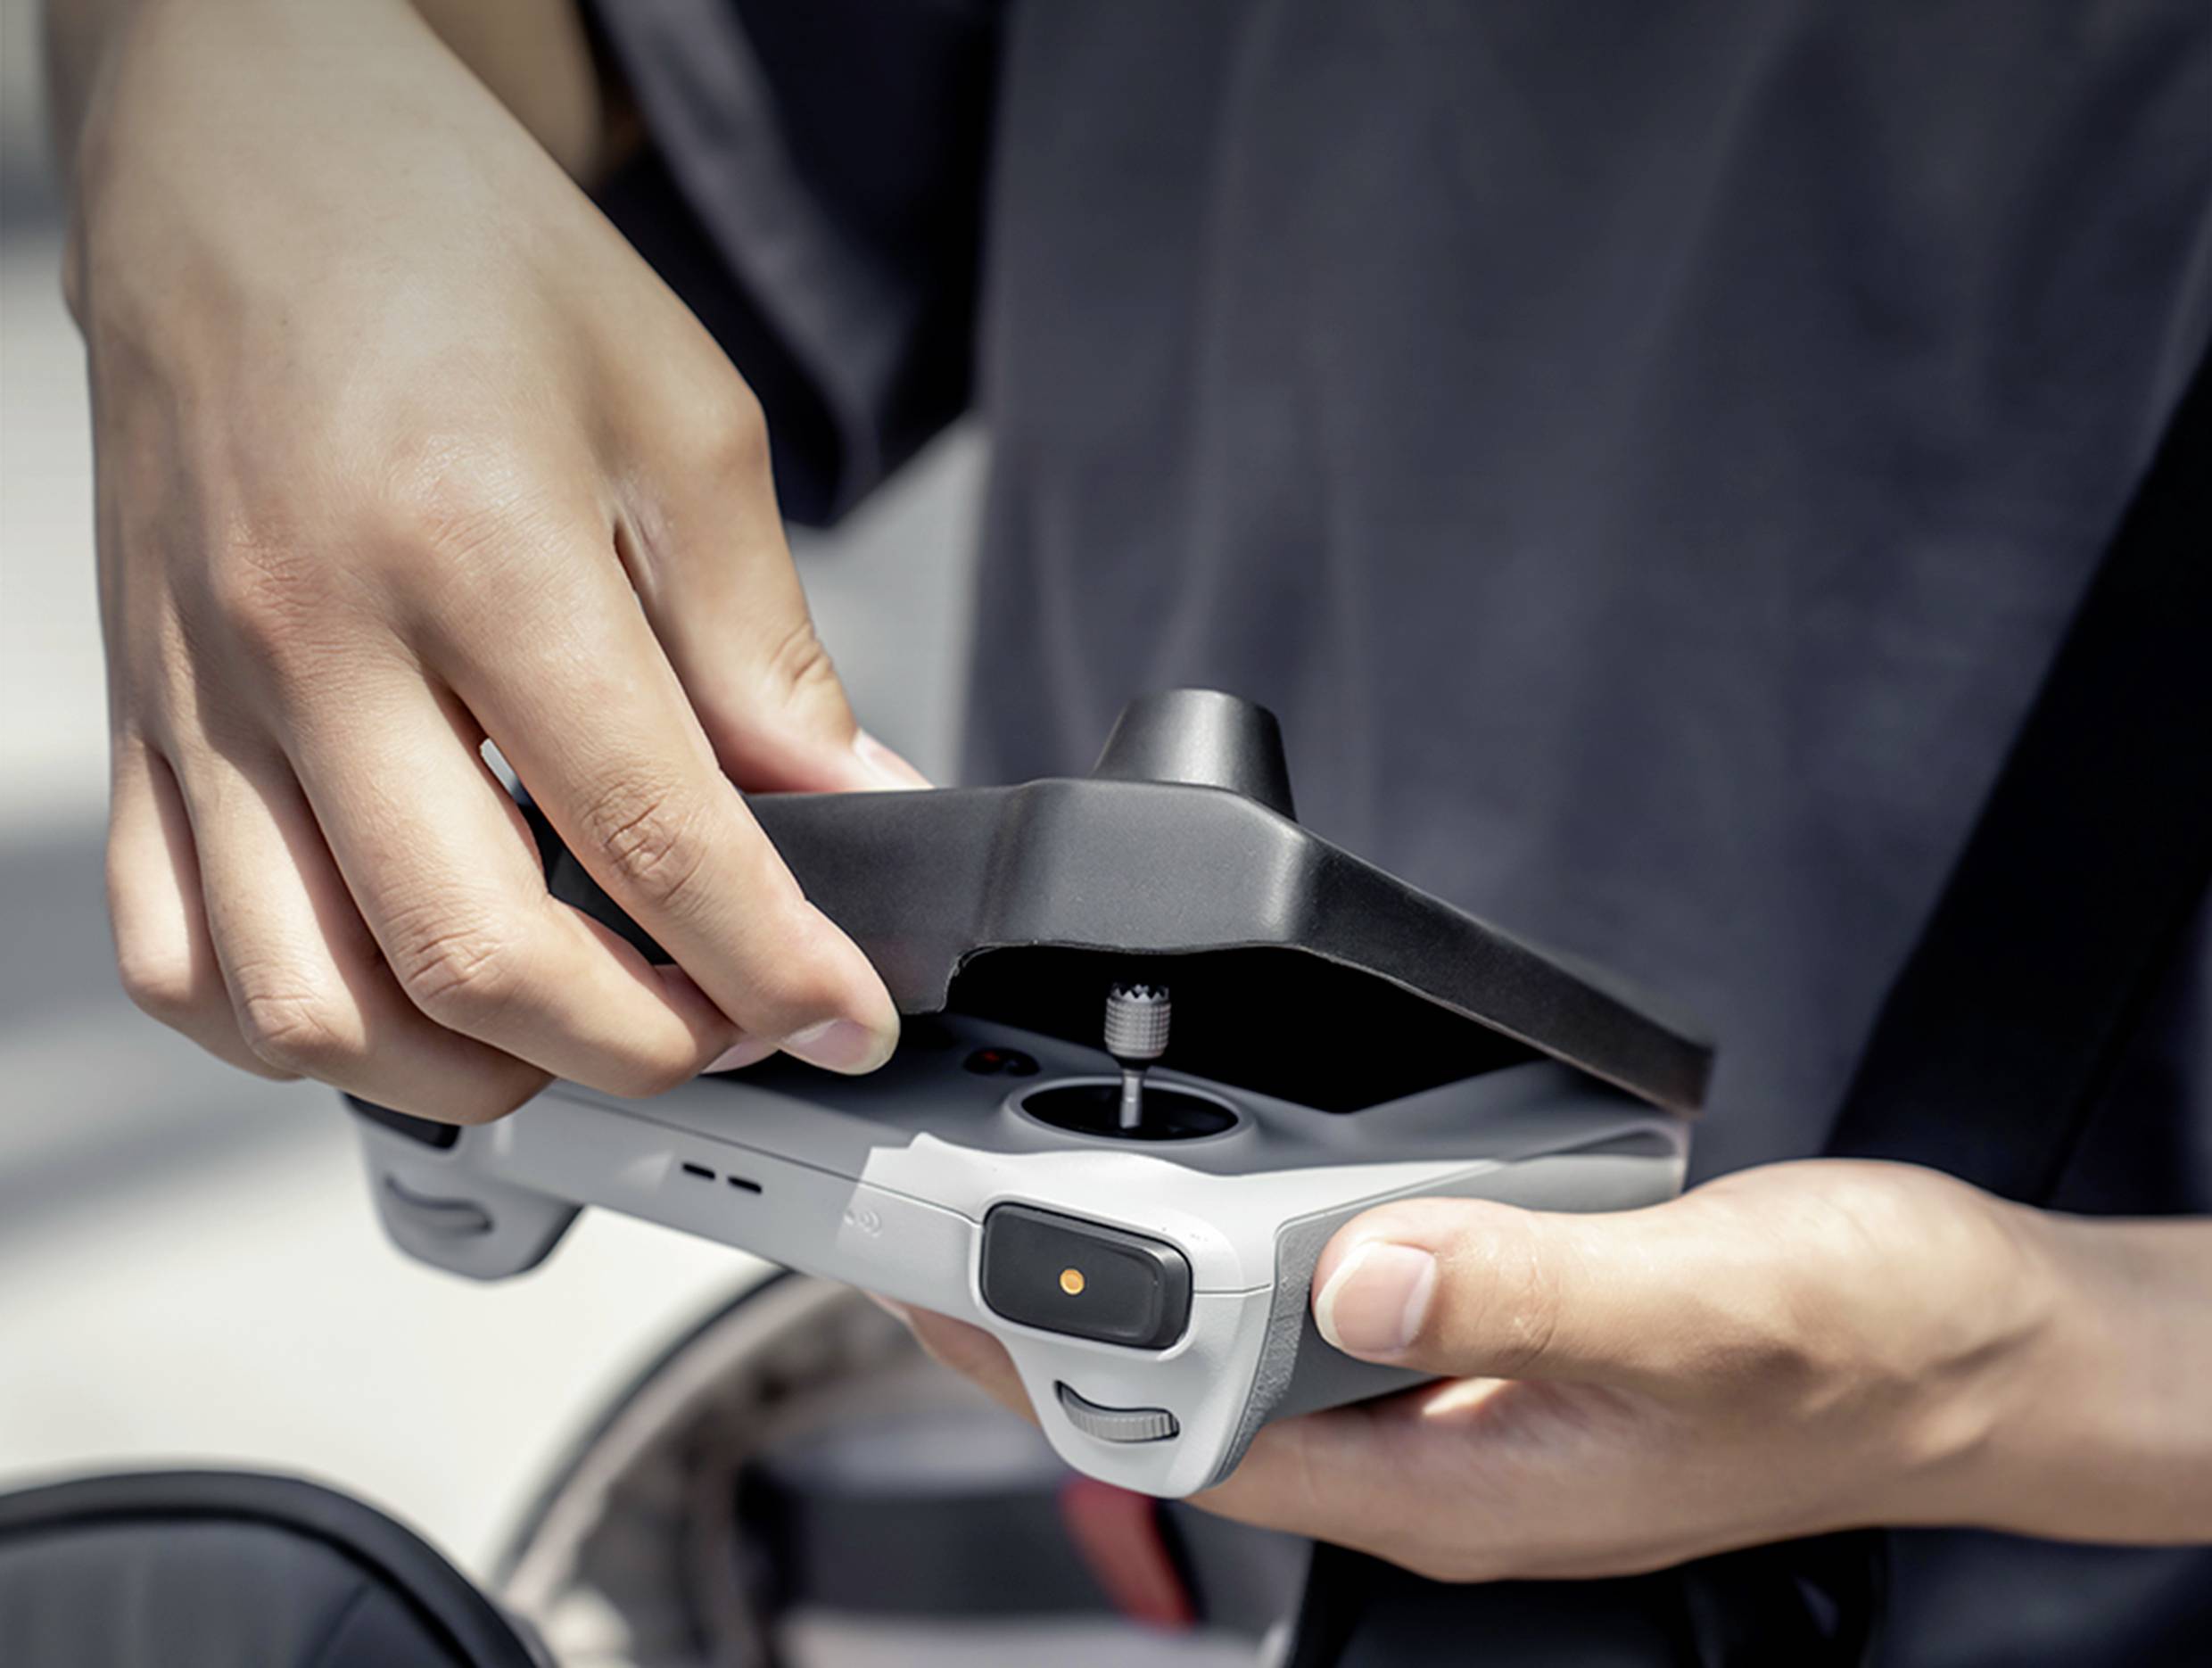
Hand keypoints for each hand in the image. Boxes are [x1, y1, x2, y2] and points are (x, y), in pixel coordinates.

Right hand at [71, 0, 922, 1121]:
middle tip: (732, 1023)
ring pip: (309, 1001)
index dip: (773, 963)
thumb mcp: (681, 422)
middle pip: (476, 955)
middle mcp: (309, 639)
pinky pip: (179, 953)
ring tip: (582, 1025)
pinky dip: (299, 1030)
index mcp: (473, 546)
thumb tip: (856, 801)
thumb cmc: (459, 254)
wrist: (243, 150)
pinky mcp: (142, 720)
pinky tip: (404, 995)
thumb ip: (764, 645)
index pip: (649, 831)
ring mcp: (200, 695)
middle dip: (642, 1044)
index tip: (846, 1019)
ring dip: (472, 1069)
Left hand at [902, 1160, 2082, 1578]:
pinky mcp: (1504, 1336)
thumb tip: (1354, 1270)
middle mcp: (1442, 1456)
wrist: (1980, 1345)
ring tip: (1061, 1182)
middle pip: (1204, 1393)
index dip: (1061, 1363)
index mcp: (1456, 1484)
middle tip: (967, 1208)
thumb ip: (1517, 1290)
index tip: (953, 1291)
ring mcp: (1470, 1399)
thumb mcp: (1698, 1306)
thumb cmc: (1870, 1353)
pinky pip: (1347, 1294)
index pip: (1200, 1438)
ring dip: (1164, 1267)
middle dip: (1074, 1311)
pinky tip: (1249, 1170)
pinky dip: (1274, 1233)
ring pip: (1269, 1341)